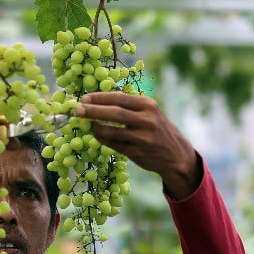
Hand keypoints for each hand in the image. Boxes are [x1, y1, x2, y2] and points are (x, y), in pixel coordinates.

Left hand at [75, 92, 201, 198]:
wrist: (176, 155)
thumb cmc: (157, 129)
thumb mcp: (150, 112)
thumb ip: (129, 106)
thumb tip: (98, 100)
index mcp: (148, 105)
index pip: (119, 98)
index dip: (99, 98)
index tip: (84, 98)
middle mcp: (146, 120)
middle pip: (114, 113)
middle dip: (92, 111)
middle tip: (77, 110)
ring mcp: (142, 138)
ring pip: (111, 131)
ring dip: (95, 127)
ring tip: (86, 124)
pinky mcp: (137, 153)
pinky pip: (113, 145)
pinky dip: (102, 139)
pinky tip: (96, 135)